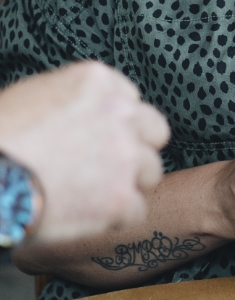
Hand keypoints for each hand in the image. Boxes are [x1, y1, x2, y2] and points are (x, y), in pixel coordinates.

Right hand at [0, 62, 167, 242]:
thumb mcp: (35, 94)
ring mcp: (124, 156)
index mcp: (97, 82)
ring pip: (150, 172)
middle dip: (136, 148)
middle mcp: (119, 113)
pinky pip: (136, 210)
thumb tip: (83, 115)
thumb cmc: (0, 137)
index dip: (117, 124)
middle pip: (154, 131)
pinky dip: (114, 218)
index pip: (131, 100)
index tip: (100, 138)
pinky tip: (86, 215)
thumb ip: (74, 100)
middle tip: (108, 167)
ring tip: (91, 194)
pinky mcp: (120, 199)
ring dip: (127, 184)